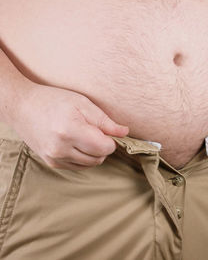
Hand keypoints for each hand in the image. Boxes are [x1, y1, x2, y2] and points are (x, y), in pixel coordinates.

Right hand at [11, 84, 128, 169]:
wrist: (22, 107)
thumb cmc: (55, 101)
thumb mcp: (83, 104)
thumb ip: (105, 121)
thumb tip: (125, 132)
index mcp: (70, 131)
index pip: (105, 148)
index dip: (110, 140)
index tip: (105, 130)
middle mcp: (60, 148)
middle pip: (99, 158)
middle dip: (102, 146)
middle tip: (93, 131)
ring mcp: (54, 157)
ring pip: (90, 164)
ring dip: (93, 153)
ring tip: (84, 136)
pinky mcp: (51, 162)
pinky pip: (78, 166)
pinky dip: (82, 157)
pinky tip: (75, 143)